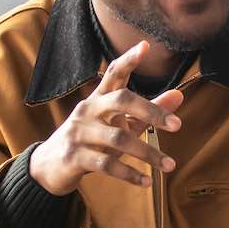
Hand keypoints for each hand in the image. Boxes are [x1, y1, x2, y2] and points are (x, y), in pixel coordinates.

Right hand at [31, 41, 185, 195]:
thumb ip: (147, 111)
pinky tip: (146, 182)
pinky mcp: (75, 157)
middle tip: (177, 125)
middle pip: (120, 100)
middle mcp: (88, 110)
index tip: (146, 46)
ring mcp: (80, 133)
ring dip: (148, 153)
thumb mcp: (118, 124)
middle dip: (151, 111)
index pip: (113, 73)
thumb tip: (180, 96)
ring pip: (118, 139)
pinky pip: (107, 164)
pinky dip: (129, 174)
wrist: (48, 167)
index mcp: (98, 99)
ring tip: (170, 165)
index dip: (129, 60)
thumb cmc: (91, 140)